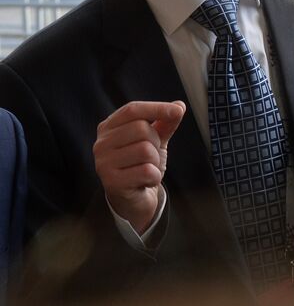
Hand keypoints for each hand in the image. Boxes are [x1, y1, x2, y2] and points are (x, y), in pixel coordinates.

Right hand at [94, 100, 185, 233]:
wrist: (134, 199)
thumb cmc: (142, 164)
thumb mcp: (156, 140)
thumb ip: (165, 123)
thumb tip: (179, 105)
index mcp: (109, 127)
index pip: (132, 110)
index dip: (157, 108)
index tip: (178, 111)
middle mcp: (101, 144)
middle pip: (141, 129)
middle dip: (156, 142)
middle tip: (150, 156)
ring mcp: (103, 163)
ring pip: (145, 150)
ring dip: (155, 161)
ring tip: (146, 168)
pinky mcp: (111, 182)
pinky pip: (147, 171)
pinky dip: (154, 177)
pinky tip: (145, 181)